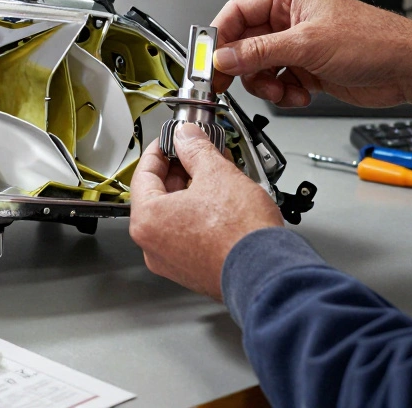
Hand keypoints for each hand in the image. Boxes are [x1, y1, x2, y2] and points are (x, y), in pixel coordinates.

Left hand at [129, 124, 284, 299]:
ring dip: (191, 191)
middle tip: (195, 152)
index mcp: (147, 220)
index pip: (143, 174)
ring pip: (174, 216)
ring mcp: (171, 262)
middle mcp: (152, 246)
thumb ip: (196, 149)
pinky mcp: (192, 271)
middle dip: (179, 170)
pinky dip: (198, 215)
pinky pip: (187, 234)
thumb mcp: (217, 173)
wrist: (268, 273)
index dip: (159, 150)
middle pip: (157, 196)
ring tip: (214, 173)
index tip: (171, 140)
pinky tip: (220, 200)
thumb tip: (187, 136)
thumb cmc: (241, 234)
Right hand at [212, 0, 411, 108]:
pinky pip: (279, 82)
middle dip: (241, 66)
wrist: (407, 69)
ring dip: (265, 84)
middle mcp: (290, 20)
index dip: (219, 35)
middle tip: (227, 84)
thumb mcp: (308, 44)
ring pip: (259, 68)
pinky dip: (285, 93)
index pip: (238, 12)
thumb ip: (260, 51)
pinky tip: (301, 93)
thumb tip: (225, 56)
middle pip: (244, 43)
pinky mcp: (308, 69)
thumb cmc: (373, 40)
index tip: (208, 59)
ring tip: (282, 90)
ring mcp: (298, 46)